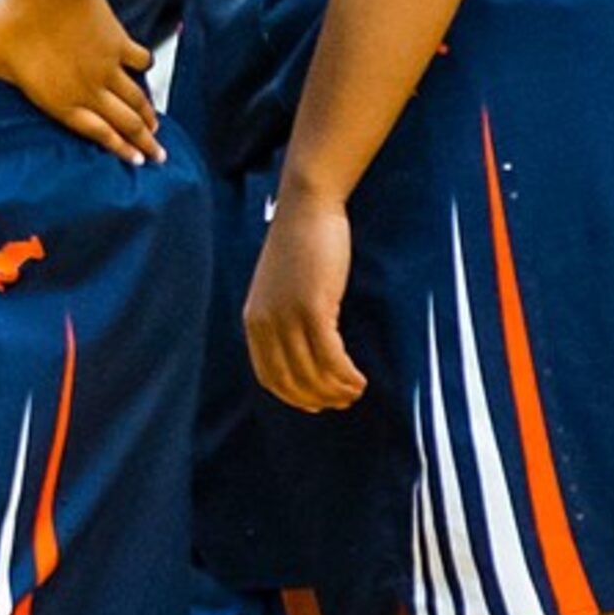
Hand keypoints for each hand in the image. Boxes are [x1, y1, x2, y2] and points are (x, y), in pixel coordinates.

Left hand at [0, 0, 161, 164]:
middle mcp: (89, 89)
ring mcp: (107, 66)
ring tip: (157, 129)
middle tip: (158, 156)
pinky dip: (143, 68)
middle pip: (124, 122)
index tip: (135, 163)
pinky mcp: (117, 40)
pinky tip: (145, 72)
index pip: (95, 133)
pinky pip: (137, 60)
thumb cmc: (13, 21)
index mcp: (60, 100)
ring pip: (135, 98)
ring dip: (148, 114)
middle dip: (143, 142)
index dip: (116, 149)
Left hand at [245, 182, 366, 411]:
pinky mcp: (312, 309)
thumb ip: (284, 316)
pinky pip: (330, 357)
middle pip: (291, 381)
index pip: (268, 376)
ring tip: (356, 392)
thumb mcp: (281, 287)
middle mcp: (264, 323)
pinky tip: (360, 379)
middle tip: (344, 402)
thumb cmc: (300, 246)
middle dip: (319, 398)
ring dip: (337, 390)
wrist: (306, 210)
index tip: (317, 404)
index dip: (294, 396)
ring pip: (312, 373)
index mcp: (253, 320)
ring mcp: (286, 317)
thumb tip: (305, 349)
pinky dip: (346, 375)